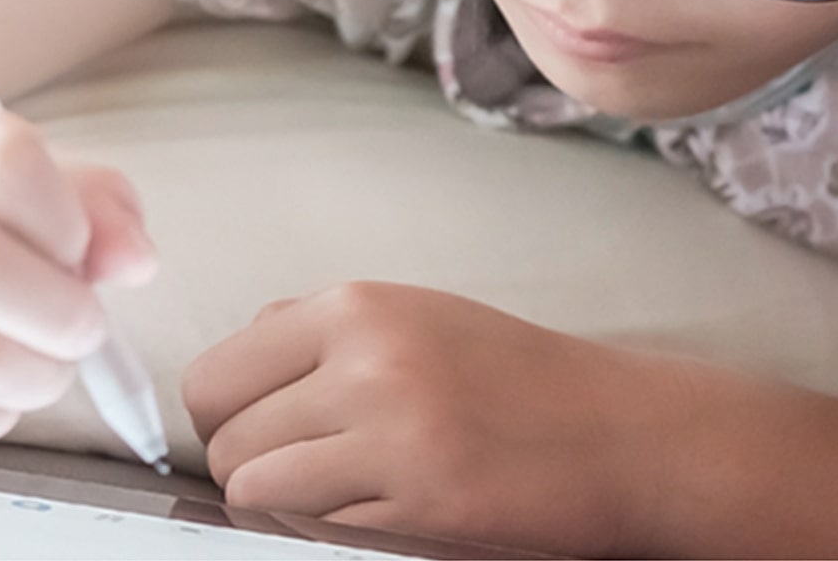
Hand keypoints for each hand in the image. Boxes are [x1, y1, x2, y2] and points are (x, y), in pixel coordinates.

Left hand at [184, 281, 708, 557]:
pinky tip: (380, 508)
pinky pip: (314, 528)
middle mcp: (365, 361)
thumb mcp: (417, 317)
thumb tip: (237, 359)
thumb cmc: (518, 380)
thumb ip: (321, 332)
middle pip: (224, 436)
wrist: (623, 435)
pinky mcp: (419, 500)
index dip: (222, 416)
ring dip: (281, 503)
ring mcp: (391, 432)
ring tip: (336, 492)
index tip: (252, 431)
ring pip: (254, 487)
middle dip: (246, 464)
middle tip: (296, 471)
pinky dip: (328, 530)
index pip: (214, 374)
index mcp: (357, 307)